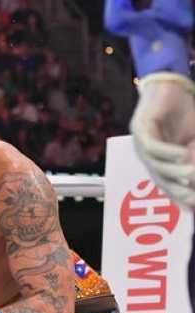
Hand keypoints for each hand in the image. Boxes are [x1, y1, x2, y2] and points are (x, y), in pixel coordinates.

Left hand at [130, 79, 194, 209]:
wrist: (172, 86)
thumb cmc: (184, 113)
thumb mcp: (194, 139)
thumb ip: (194, 157)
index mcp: (157, 160)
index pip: (168, 183)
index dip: (180, 197)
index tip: (193, 209)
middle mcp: (146, 155)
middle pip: (160, 178)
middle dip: (176, 190)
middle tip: (193, 199)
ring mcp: (141, 142)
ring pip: (155, 164)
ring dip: (174, 170)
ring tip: (192, 173)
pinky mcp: (139, 128)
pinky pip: (152, 145)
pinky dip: (167, 152)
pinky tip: (182, 153)